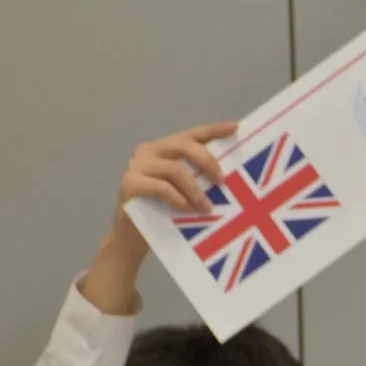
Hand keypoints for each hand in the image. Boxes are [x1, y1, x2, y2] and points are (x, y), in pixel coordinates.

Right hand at [81, 121, 238, 314]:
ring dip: (195, 190)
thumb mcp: (184, 192)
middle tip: (221, 181)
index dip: (213, 130)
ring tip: (206, 207)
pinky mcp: (130, 183)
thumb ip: (197, 178)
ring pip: (175, 169)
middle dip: (207, 161)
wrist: (132, 238)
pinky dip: (179, 200)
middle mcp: (149, 150)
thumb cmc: (163, 213)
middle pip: (183, 145)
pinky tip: (188, 210)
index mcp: (164, 149)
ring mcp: (137, 165)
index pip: (191, 134)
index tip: (235, 128)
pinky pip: (162, 187)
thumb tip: (228, 177)